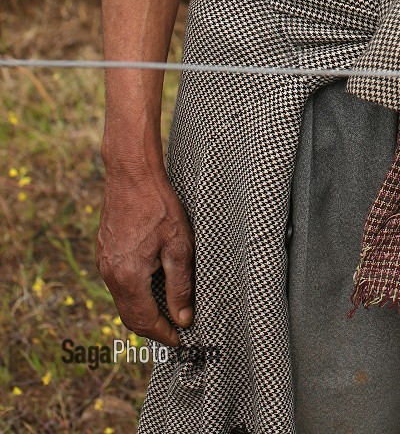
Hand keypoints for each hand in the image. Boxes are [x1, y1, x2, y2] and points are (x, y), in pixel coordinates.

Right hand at [97, 165, 193, 343]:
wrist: (131, 173)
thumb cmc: (159, 205)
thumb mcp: (179, 245)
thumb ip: (180, 285)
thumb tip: (183, 318)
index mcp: (127, 276)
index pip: (144, 321)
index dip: (163, 334)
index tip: (181, 340)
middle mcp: (109, 274)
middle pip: (130, 316)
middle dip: (152, 327)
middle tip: (176, 330)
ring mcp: (103, 262)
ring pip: (123, 299)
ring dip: (144, 309)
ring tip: (168, 310)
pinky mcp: (103, 251)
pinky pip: (118, 282)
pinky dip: (135, 292)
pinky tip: (153, 285)